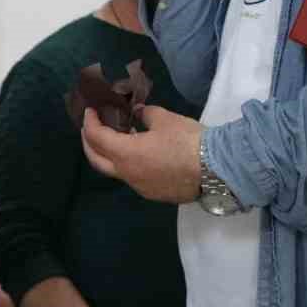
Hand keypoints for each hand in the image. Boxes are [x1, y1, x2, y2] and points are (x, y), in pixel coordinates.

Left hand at [81, 107, 201, 203]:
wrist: (218, 170)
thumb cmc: (188, 141)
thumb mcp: (165, 119)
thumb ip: (146, 114)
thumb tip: (138, 113)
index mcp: (125, 154)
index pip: (97, 137)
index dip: (90, 123)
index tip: (90, 112)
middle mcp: (128, 174)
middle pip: (96, 160)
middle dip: (89, 142)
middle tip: (90, 128)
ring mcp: (140, 187)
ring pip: (115, 171)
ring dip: (110, 155)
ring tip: (116, 138)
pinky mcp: (155, 194)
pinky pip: (134, 178)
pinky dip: (128, 164)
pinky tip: (139, 154)